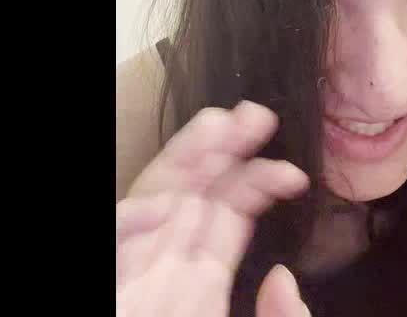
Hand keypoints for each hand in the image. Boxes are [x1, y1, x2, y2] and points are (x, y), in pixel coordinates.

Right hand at [116, 101, 309, 315]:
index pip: (226, 217)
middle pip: (191, 194)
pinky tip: (159, 205)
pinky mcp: (114, 291)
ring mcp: (137, 273)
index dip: (256, 184)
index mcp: (201, 284)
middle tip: (257, 115)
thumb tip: (282, 277)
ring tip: (214, 125)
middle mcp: (166, 269)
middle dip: (221, 150)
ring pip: (154, 203)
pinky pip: (115, 242)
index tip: (292, 172)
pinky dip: (127, 222)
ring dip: (181, 162)